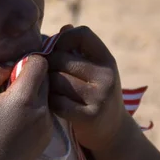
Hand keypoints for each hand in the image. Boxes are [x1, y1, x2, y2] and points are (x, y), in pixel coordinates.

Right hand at [0, 55, 52, 159]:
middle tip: (10, 88)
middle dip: (30, 77)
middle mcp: (42, 109)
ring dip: (33, 94)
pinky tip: (18, 121)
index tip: (14, 68)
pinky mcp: (49, 136)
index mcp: (24, 98)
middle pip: (45, 78)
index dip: (27, 60)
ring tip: (13, 107)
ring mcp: (48, 124)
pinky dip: (35, 110)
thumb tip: (10, 63)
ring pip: (46, 95)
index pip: (40, 63)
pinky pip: (46, 112)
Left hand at [46, 25, 126, 150]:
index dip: (62, 38)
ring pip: (55, 80)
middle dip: (48, 65)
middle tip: (48, 74)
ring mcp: (100, 97)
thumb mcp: (94, 68)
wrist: (112, 132)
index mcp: (107, 59)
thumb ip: (78, 48)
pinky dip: (51, 102)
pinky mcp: (89, 116)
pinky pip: (56, 101)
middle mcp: (107, 76)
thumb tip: (64, 27)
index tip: (55, 50)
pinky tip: (55, 104)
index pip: (82, 34)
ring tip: (52, 89)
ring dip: (48, 84)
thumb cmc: (94, 93)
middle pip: (60, 58)